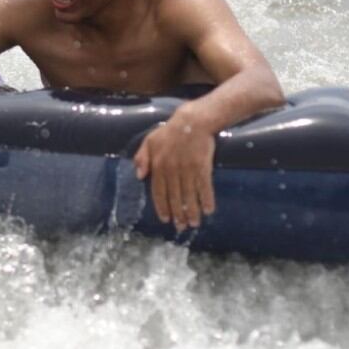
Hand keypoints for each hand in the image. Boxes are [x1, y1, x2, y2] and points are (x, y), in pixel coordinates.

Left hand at [133, 108, 216, 231]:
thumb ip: (142, 158)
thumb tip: (139, 176)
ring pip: (189, 195)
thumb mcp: (150, 141)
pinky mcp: (203, 167)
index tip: (166, 219)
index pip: (159, 192)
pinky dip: (207, 199)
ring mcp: (188, 169)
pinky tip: (209, 210)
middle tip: (181, 227)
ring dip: (192, 211)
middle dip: (178, 215)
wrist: (192, 122)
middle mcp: (173, 170)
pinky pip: (205, 186)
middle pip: (175, 198)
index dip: (162, 207)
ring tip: (194, 223)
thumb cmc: (169, 131)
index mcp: (159, 166)